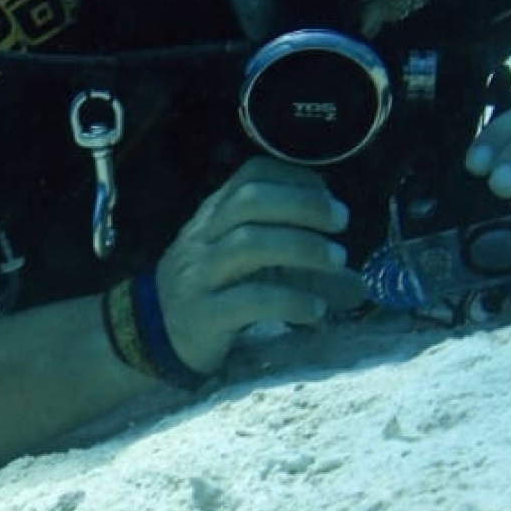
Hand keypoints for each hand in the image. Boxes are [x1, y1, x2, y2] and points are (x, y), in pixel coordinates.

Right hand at [154, 154, 366, 372]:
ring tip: (336, 261)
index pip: (250, 175)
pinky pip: (248, 300)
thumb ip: (297, 265)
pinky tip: (316, 309)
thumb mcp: (246, 267)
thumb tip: (359, 282)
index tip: (328, 193)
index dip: (294, 176)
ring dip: (301, 247)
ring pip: (249, 244)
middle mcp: (204, 236)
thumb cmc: (209, 292)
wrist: (152, 334)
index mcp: (214, 215)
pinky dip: (290, 300)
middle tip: (341, 221)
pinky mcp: (204, 314)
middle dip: (303, 204)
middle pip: (250, 200)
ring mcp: (201, 275)